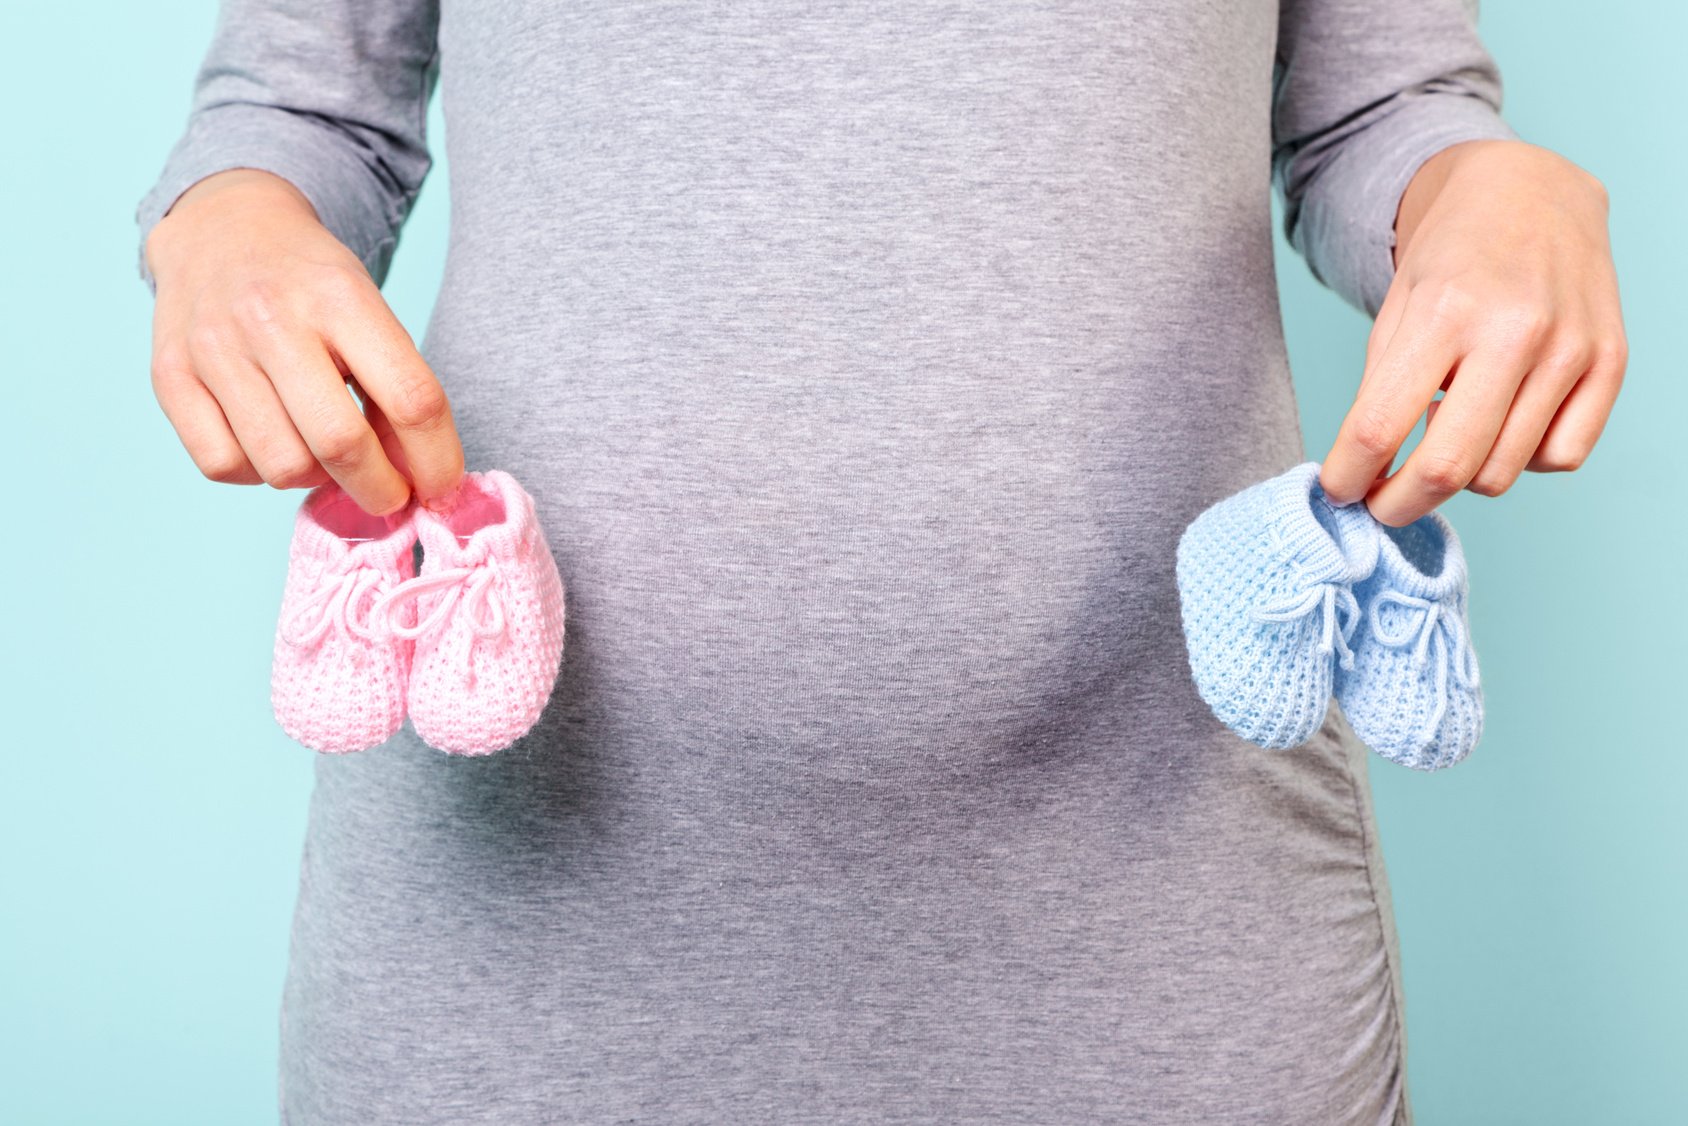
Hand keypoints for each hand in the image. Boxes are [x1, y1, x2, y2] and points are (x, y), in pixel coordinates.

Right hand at [143, 168, 463, 515]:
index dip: (437, 461)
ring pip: (282, 466)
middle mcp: (271, 318)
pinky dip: (257, 473)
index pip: (411, 398)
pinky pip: (224, 466)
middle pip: (341, 444)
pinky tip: (272, 442)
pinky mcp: (169, 376)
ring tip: (324, 453)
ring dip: (317, 479)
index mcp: (341, 296)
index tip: (441, 487)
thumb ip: (396, 388)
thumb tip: (420, 478)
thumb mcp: (369, 311)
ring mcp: (213, 348)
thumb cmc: (312, 283)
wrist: (223, 227)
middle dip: (380, 489)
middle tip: (391, 496)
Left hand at [1319, 139, 1626, 525]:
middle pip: (1447, 468)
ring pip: (1502, 473)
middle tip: (1380, 502)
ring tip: (1446, 434)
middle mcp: (1515, 331)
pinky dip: (1524, 458)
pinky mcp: (1612, 362)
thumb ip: (1378, 390)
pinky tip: (1504, 423)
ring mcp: (1571, 349)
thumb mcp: (1396, 308)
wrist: (1533, 194)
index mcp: (1444, 310)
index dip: (1347, 477)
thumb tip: (1360, 475)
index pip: (1377, 427)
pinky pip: (1560, 457)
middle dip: (1399, 504)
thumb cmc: (1454, 257)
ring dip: (1461, 475)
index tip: (1337, 490)